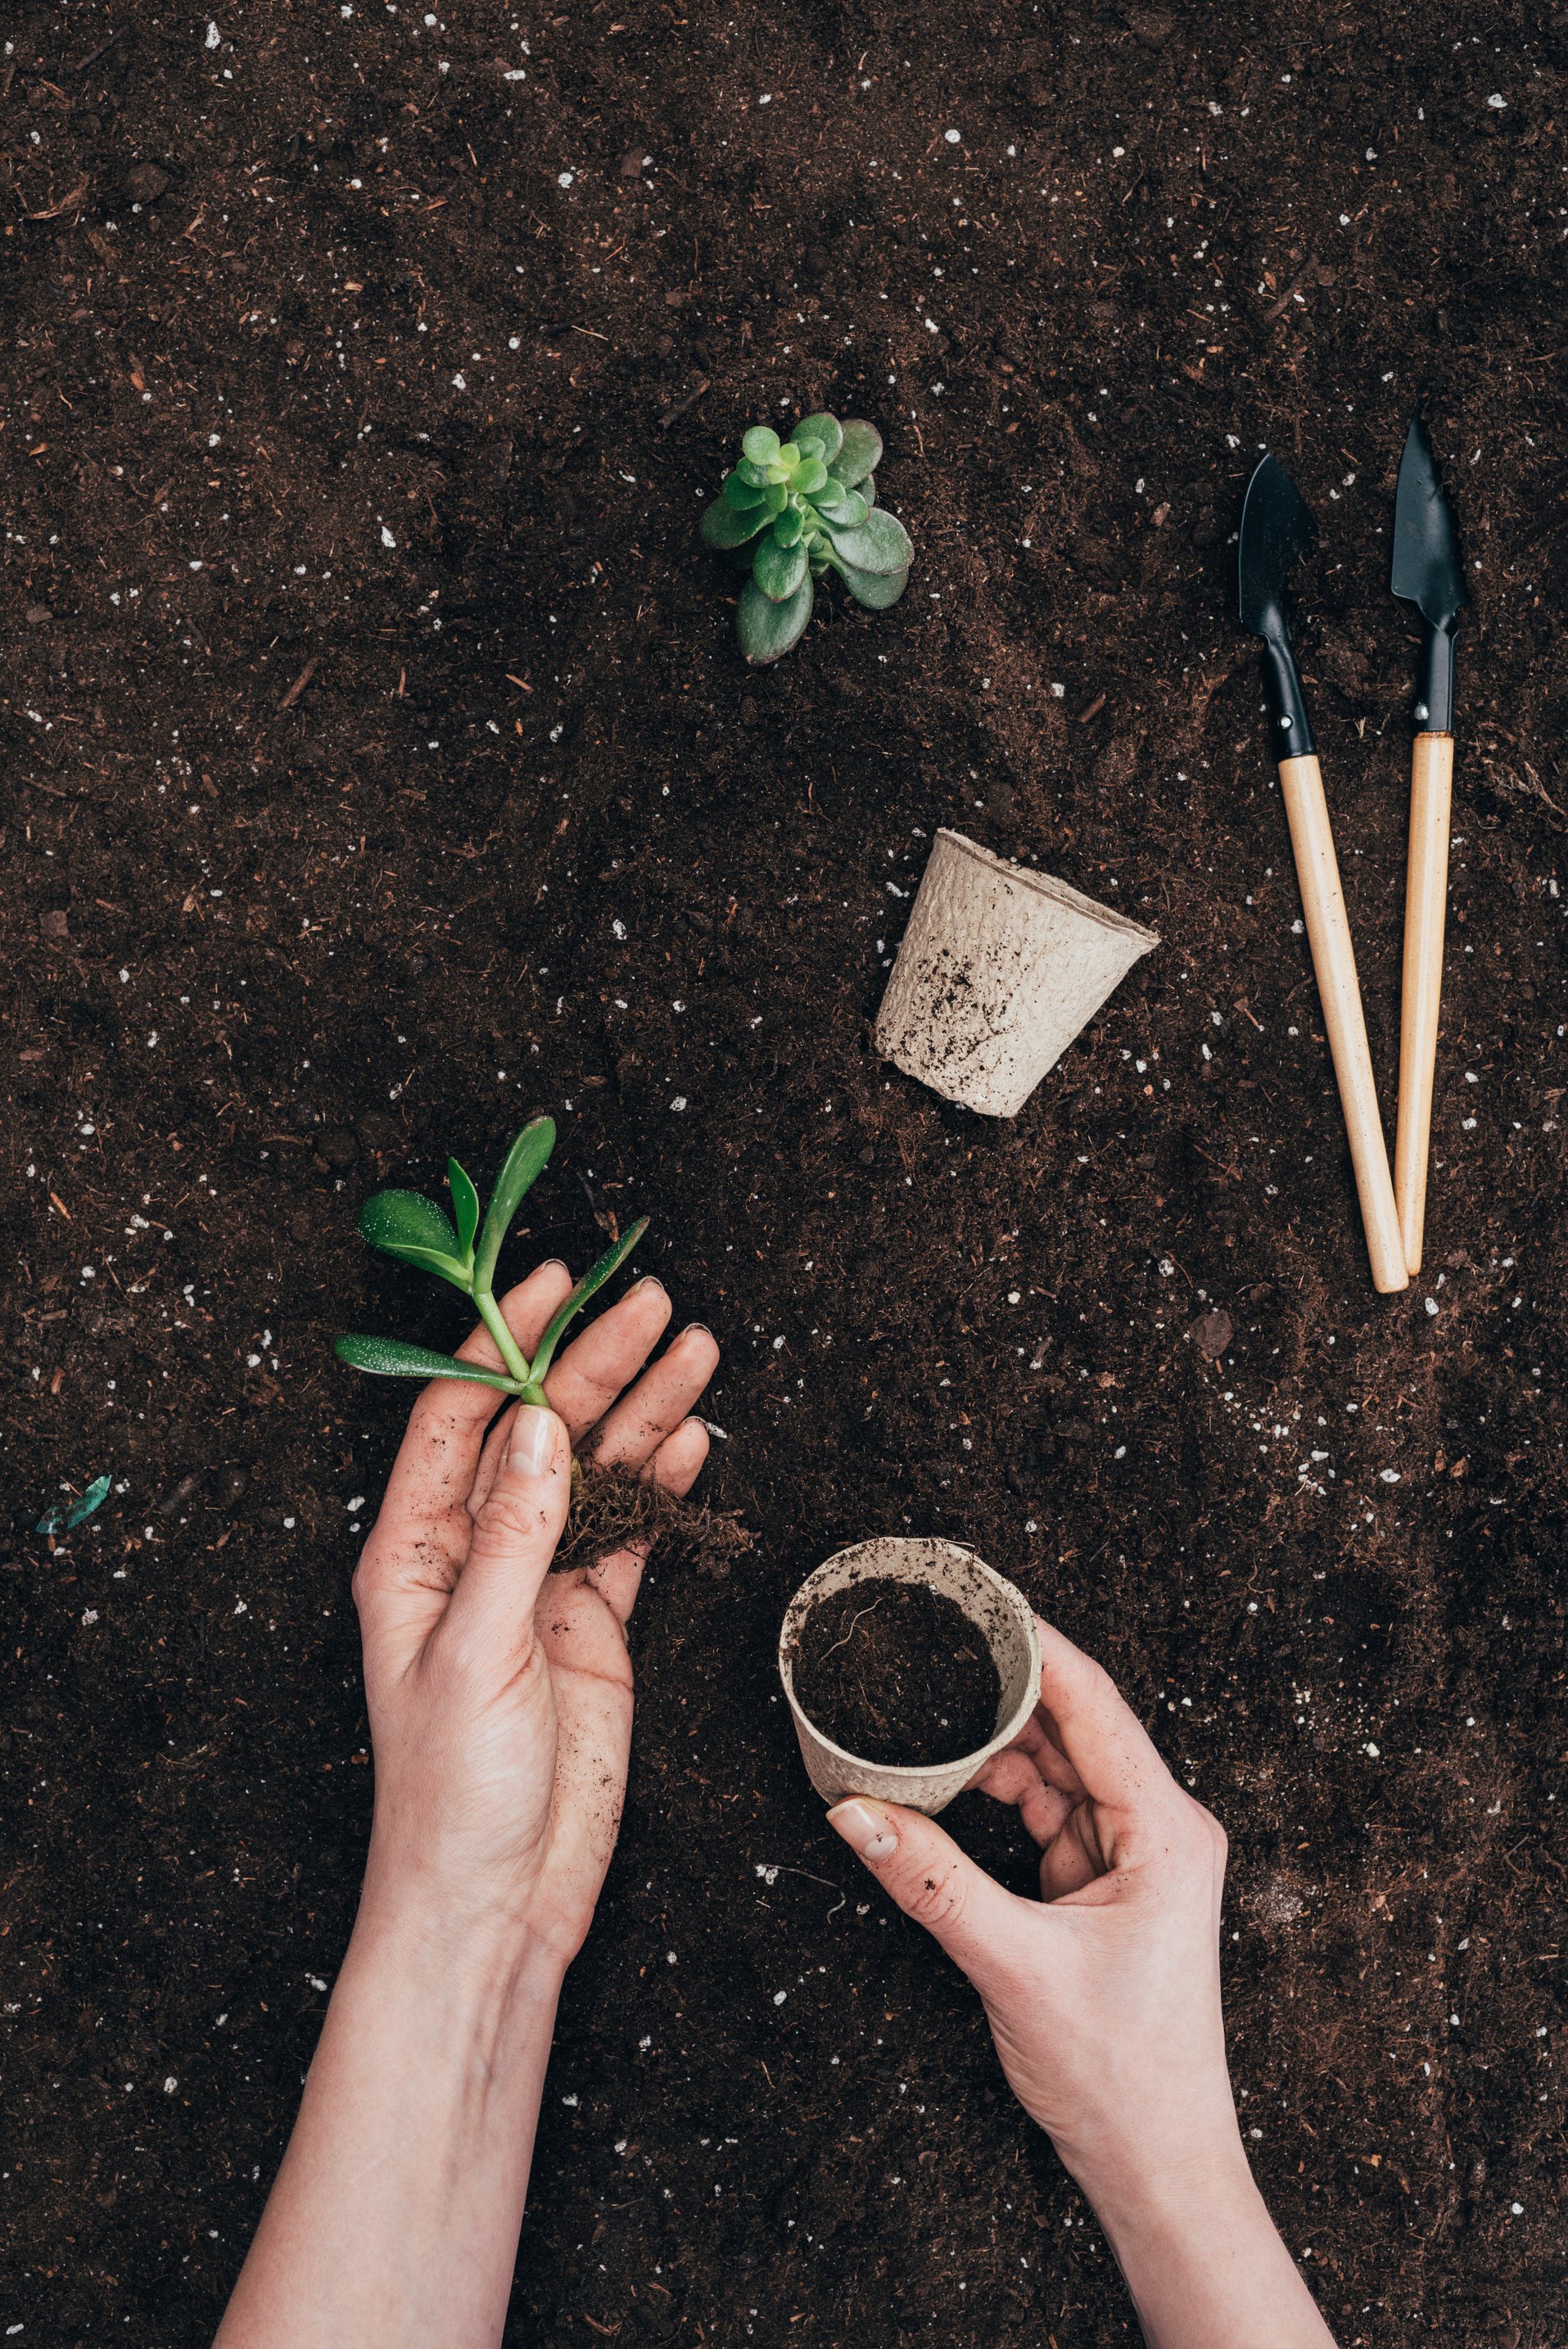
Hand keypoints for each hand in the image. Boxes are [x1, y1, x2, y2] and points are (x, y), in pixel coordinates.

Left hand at [352, 1260, 718, 1969]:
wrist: (498, 1902)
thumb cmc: (452, 1795)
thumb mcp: (476, 1651)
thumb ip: (513, 1535)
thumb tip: (535, 1426)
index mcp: (413, 1552)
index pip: (460, 1417)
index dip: (508, 1343)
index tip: (559, 1283)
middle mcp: (474, 1555)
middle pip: (541, 1431)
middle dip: (597, 1364)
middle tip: (657, 1308)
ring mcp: (538, 1586)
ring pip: (596, 1472)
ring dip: (643, 1412)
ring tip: (696, 1352)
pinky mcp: (593, 1625)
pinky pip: (632, 1534)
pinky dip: (665, 1485)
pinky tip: (694, 1440)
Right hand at [826, 1619, 1237, 2206]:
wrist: (1160, 2167)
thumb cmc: (1123, 2077)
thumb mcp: (1014, 1969)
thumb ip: (932, 1884)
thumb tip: (856, 1815)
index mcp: (1167, 1829)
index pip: (1093, 1702)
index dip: (1034, 1643)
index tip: (978, 1596)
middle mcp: (1159, 1828)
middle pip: (1070, 1726)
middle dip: (997, 1691)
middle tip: (930, 1645)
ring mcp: (1132, 1856)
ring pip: (1051, 1769)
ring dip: (989, 1751)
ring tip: (918, 1720)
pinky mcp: (1104, 1886)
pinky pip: (1044, 1814)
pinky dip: (994, 1799)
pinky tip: (943, 1786)